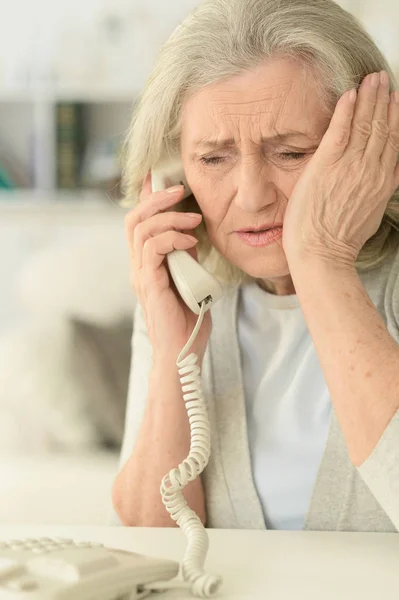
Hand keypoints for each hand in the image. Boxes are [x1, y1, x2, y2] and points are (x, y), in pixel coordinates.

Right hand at [125, 172, 210, 362]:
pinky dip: (171, 238)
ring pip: (141, 229)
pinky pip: (152, 249)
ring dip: (169, 218)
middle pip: (134, 218)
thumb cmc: (187, 321)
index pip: (138, 223)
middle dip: (156, 198)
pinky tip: (190, 242)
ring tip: (194, 221)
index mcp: (145, 264)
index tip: (159, 177)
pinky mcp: (149, 284)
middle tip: (180, 190)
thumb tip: (191, 235)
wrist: (182, 353)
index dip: (145, 197)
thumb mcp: (189, 279)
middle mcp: (138, 266)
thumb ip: (184, 258)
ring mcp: (141, 275)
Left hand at [282, 70, 398, 267]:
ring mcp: (349, 166)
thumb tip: (388, 176)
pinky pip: (340, 130)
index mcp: (383, 181)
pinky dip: (346, 110)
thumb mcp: (372, 213)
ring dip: (369, 97)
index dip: (394, 117)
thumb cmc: (340, 240)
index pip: (392, 141)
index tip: (394, 100)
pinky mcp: (326, 165)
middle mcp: (370, 169)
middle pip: (381, 126)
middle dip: (383, 99)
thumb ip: (381, 190)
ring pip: (365, 123)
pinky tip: (350, 93)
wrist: (321, 254)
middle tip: (383, 78)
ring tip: (372, 79)